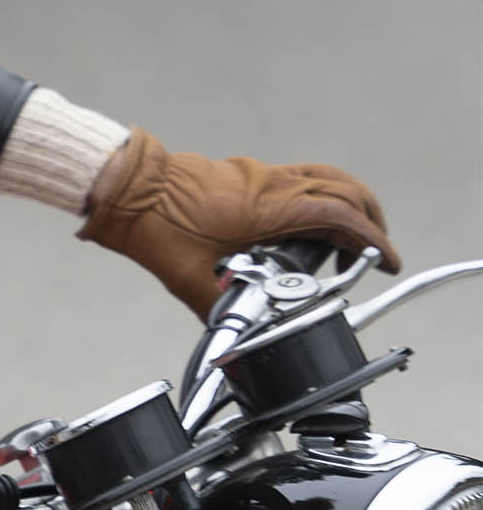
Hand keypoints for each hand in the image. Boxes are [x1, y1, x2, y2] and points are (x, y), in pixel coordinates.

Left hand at [80, 127, 399, 315]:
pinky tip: (303, 227)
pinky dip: (316, 196)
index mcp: (265, 208)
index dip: (371, 238)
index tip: (386, 260)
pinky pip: (297, 177)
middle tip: (369, 254)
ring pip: (323, 177)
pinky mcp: (243, 172)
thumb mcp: (188, 279)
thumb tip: (232, 337)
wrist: (123, 187)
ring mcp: (256, 173)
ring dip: (344, 204)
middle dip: (368, 220)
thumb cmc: (152, 225)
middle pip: (344, 189)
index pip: (339, 215)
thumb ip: (217, 310)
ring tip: (344, 240)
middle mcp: (268, 184)